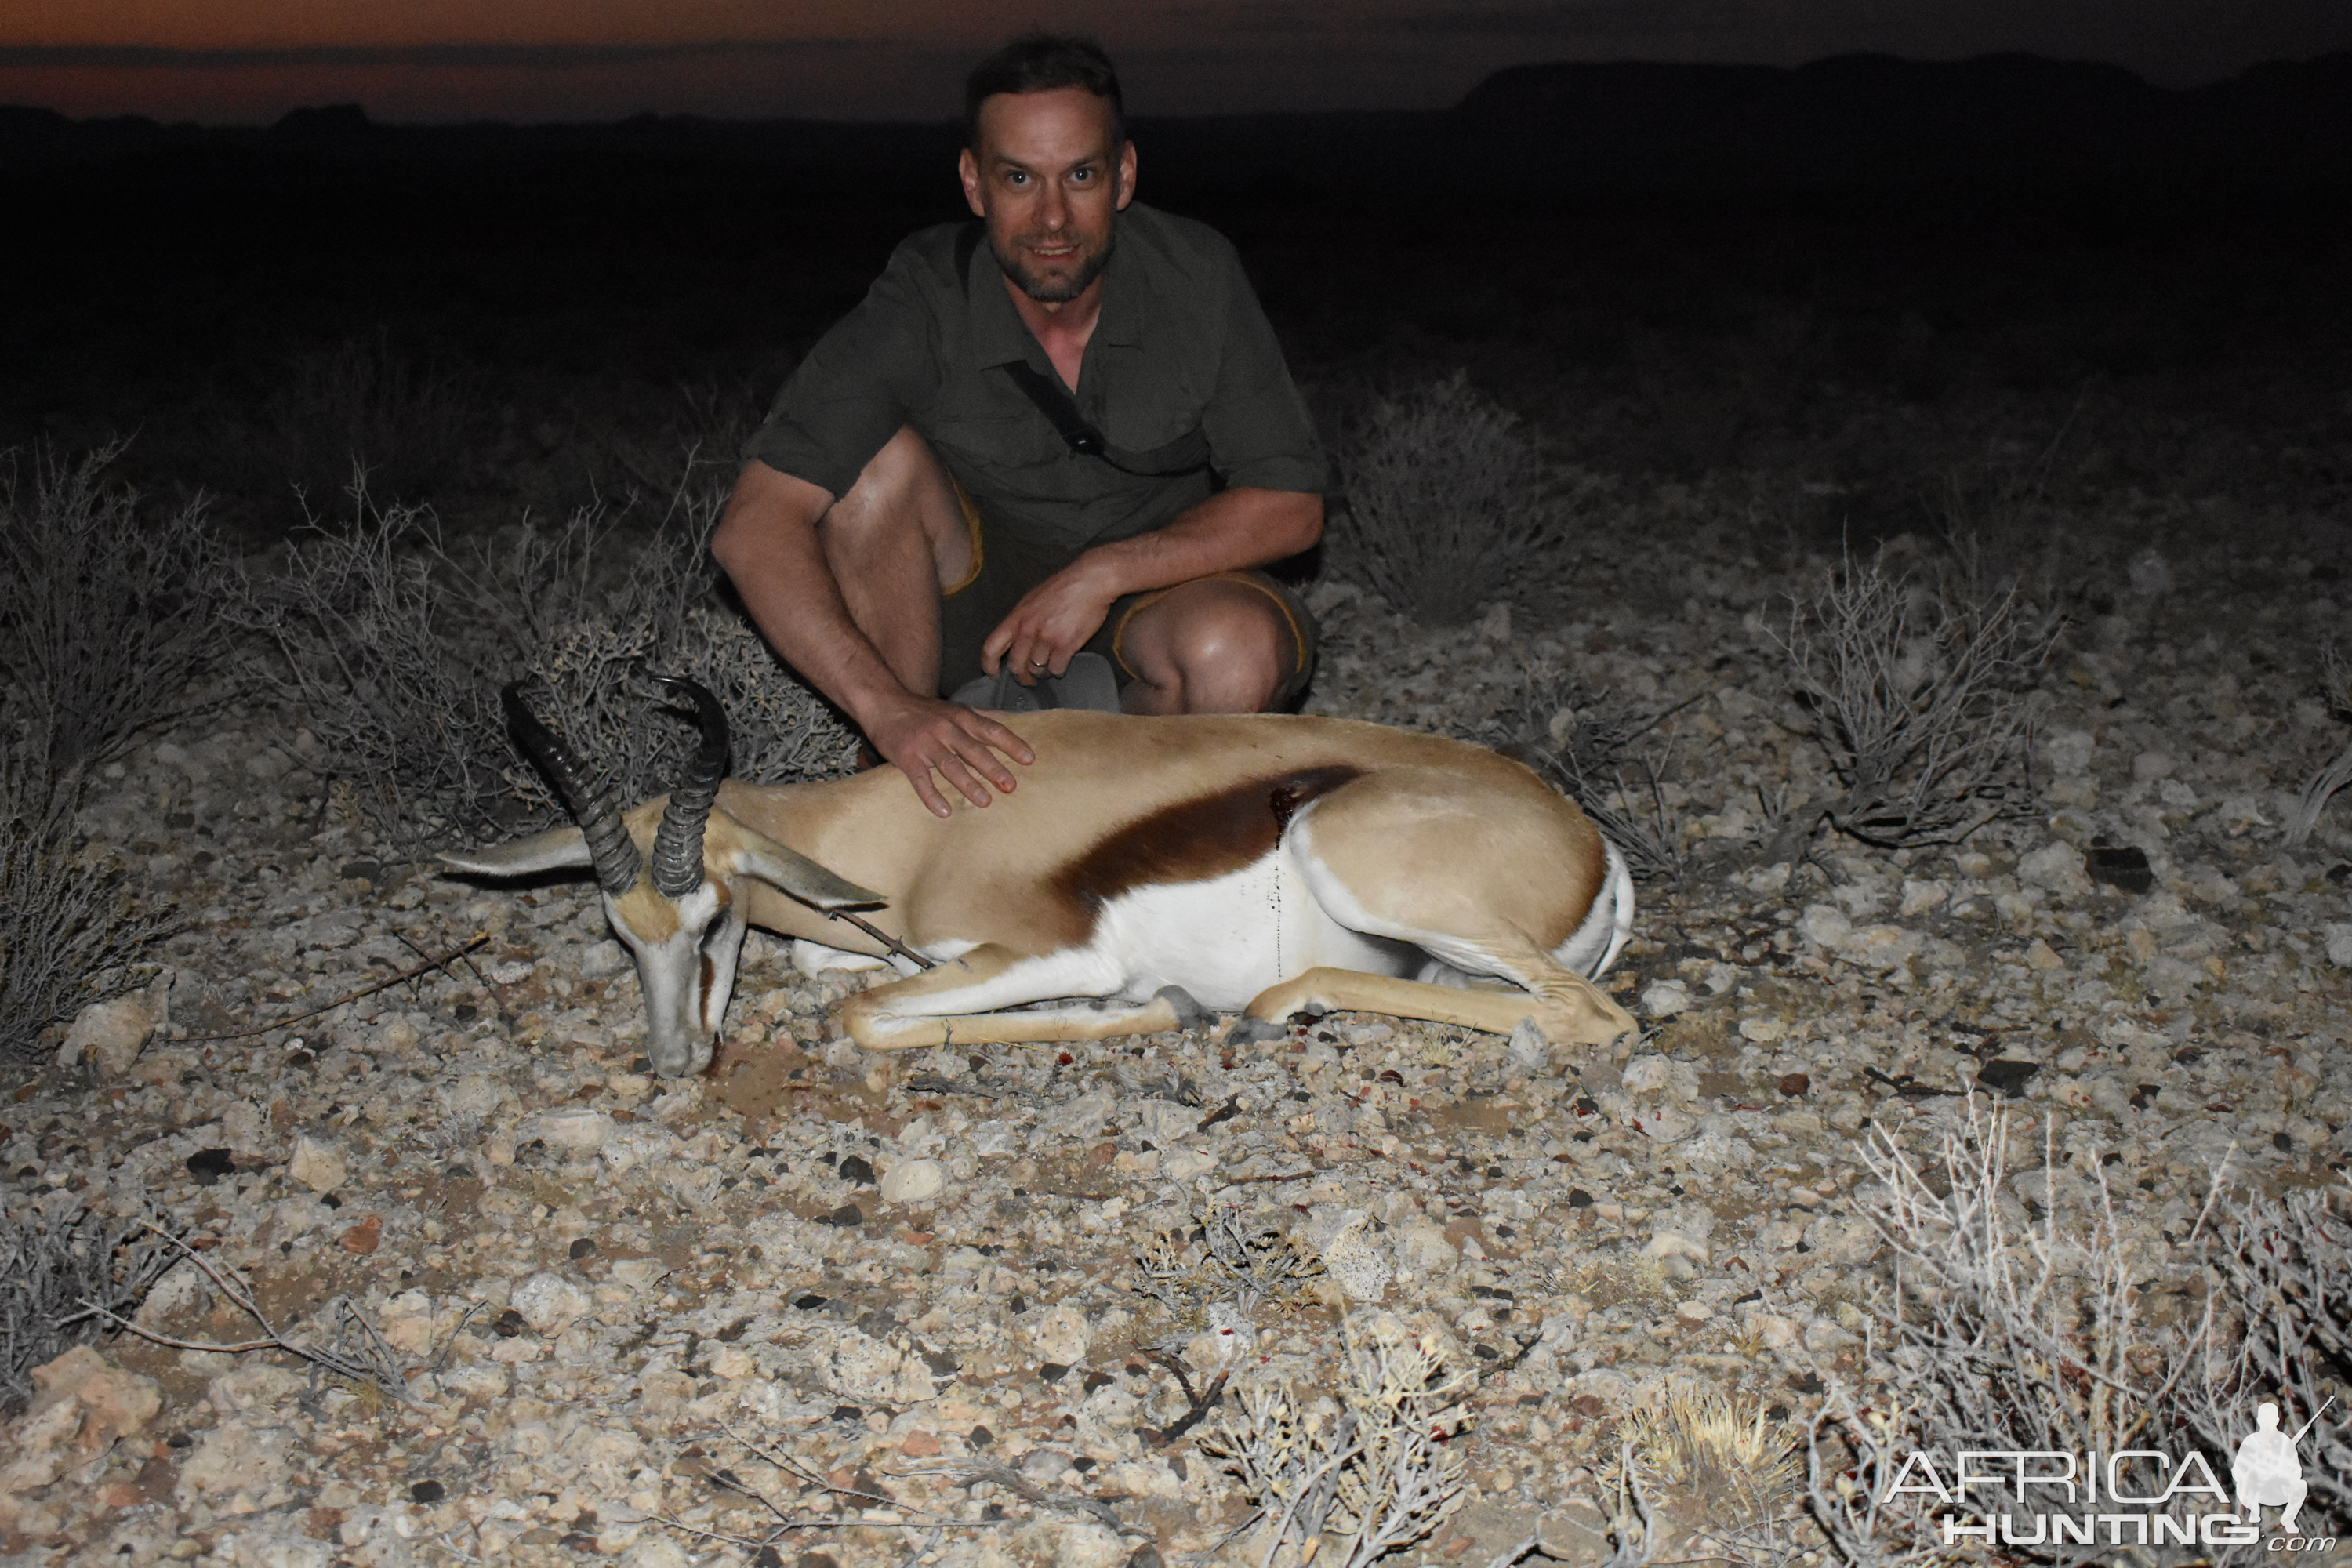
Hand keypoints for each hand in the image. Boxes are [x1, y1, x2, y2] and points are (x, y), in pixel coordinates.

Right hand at [862, 694, 1034, 818]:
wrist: (883, 702)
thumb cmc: (922, 710)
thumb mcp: (953, 708)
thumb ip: (981, 716)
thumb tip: (1011, 719)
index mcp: (960, 717)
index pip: (991, 730)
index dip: (1011, 743)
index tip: (1029, 759)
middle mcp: (945, 728)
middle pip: (973, 750)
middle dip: (993, 768)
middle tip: (1010, 786)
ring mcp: (925, 743)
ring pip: (950, 765)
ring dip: (968, 784)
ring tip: (985, 801)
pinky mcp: (906, 757)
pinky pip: (920, 780)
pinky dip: (932, 796)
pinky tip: (944, 811)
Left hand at [981, 558, 1117, 682]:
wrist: (1090, 581)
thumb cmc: (1062, 587)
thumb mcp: (1031, 600)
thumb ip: (1021, 621)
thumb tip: (1014, 640)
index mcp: (1016, 618)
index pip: (991, 648)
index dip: (989, 666)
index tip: (994, 675)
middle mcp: (1028, 630)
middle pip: (1015, 665)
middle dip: (1022, 677)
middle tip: (1028, 680)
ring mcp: (1046, 639)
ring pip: (1037, 670)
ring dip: (1043, 672)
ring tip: (1049, 666)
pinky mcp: (1065, 646)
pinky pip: (1056, 669)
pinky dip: (1058, 670)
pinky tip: (1062, 662)